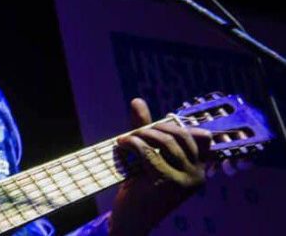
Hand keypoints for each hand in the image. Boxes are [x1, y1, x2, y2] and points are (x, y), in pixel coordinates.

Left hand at [109, 98, 211, 235]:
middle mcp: (198, 175)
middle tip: (135, 132)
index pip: (199, 137)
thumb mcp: (148, 157)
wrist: (132, 221)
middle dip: (155, 128)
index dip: (175, 127)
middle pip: (179, 135)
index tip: (153, 128)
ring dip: (141, 134)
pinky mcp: (164, 181)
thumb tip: (137, 100)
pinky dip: (132, 143)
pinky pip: (147, 151)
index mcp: (200, 170)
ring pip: (164, 141)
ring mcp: (183, 180)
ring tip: (127, 138)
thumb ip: (146, 130)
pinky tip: (121, 144)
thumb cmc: (141, 188)